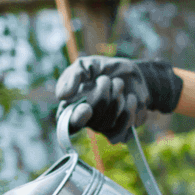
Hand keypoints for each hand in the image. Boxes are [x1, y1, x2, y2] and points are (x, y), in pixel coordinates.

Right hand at [54, 57, 182, 142]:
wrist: (130, 72)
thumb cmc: (102, 69)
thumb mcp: (85, 65)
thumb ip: (73, 76)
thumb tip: (62, 96)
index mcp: (71, 107)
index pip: (68, 125)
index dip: (77, 120)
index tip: (86, 108)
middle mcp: (87, 121)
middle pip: (93, 120)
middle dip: (103, 96)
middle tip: (106, 79)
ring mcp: (104, 127)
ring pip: (110, 123)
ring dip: (117, 99)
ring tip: (119, 83)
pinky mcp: (122, 129)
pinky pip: (125, 130)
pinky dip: (130, 109)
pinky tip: (131, 97)